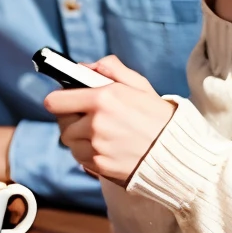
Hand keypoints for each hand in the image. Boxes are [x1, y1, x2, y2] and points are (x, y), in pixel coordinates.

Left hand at [44, 56, 173, 186]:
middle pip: (62, 123)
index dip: (59, 99)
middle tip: (86, 117)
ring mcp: (97, 147)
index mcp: (103, 98)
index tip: (66, 99)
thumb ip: (111, 69)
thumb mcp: (139, 85)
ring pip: (70, 142)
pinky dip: (87, 152)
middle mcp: (96, 123)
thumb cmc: (158, 116)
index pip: (55, 101)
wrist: (176, 152)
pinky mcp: (100, 166)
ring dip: (79, 137)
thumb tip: (84, 66)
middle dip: (71, 119)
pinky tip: (104, 147)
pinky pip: (79, 158)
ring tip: (99, 134)